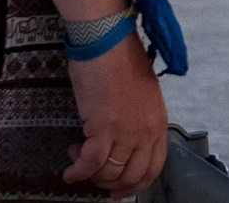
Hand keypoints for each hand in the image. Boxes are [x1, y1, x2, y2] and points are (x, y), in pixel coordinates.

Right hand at [63, 39, 168, 195]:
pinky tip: (70, 171)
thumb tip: (123, 141)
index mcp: (158, 121)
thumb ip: (137, 120)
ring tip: (78, 161)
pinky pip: (91, 164)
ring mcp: (127, 131)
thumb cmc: (120, 61)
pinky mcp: (104, 128)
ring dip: (91, 175)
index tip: (120, 189)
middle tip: (94, 178)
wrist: (107, 41)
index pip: (154, 166)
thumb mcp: (141, 94)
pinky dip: (78, 172)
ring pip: (110, 172)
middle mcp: (146, 130)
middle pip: (132, 175)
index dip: (136, 183)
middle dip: (111, 184)